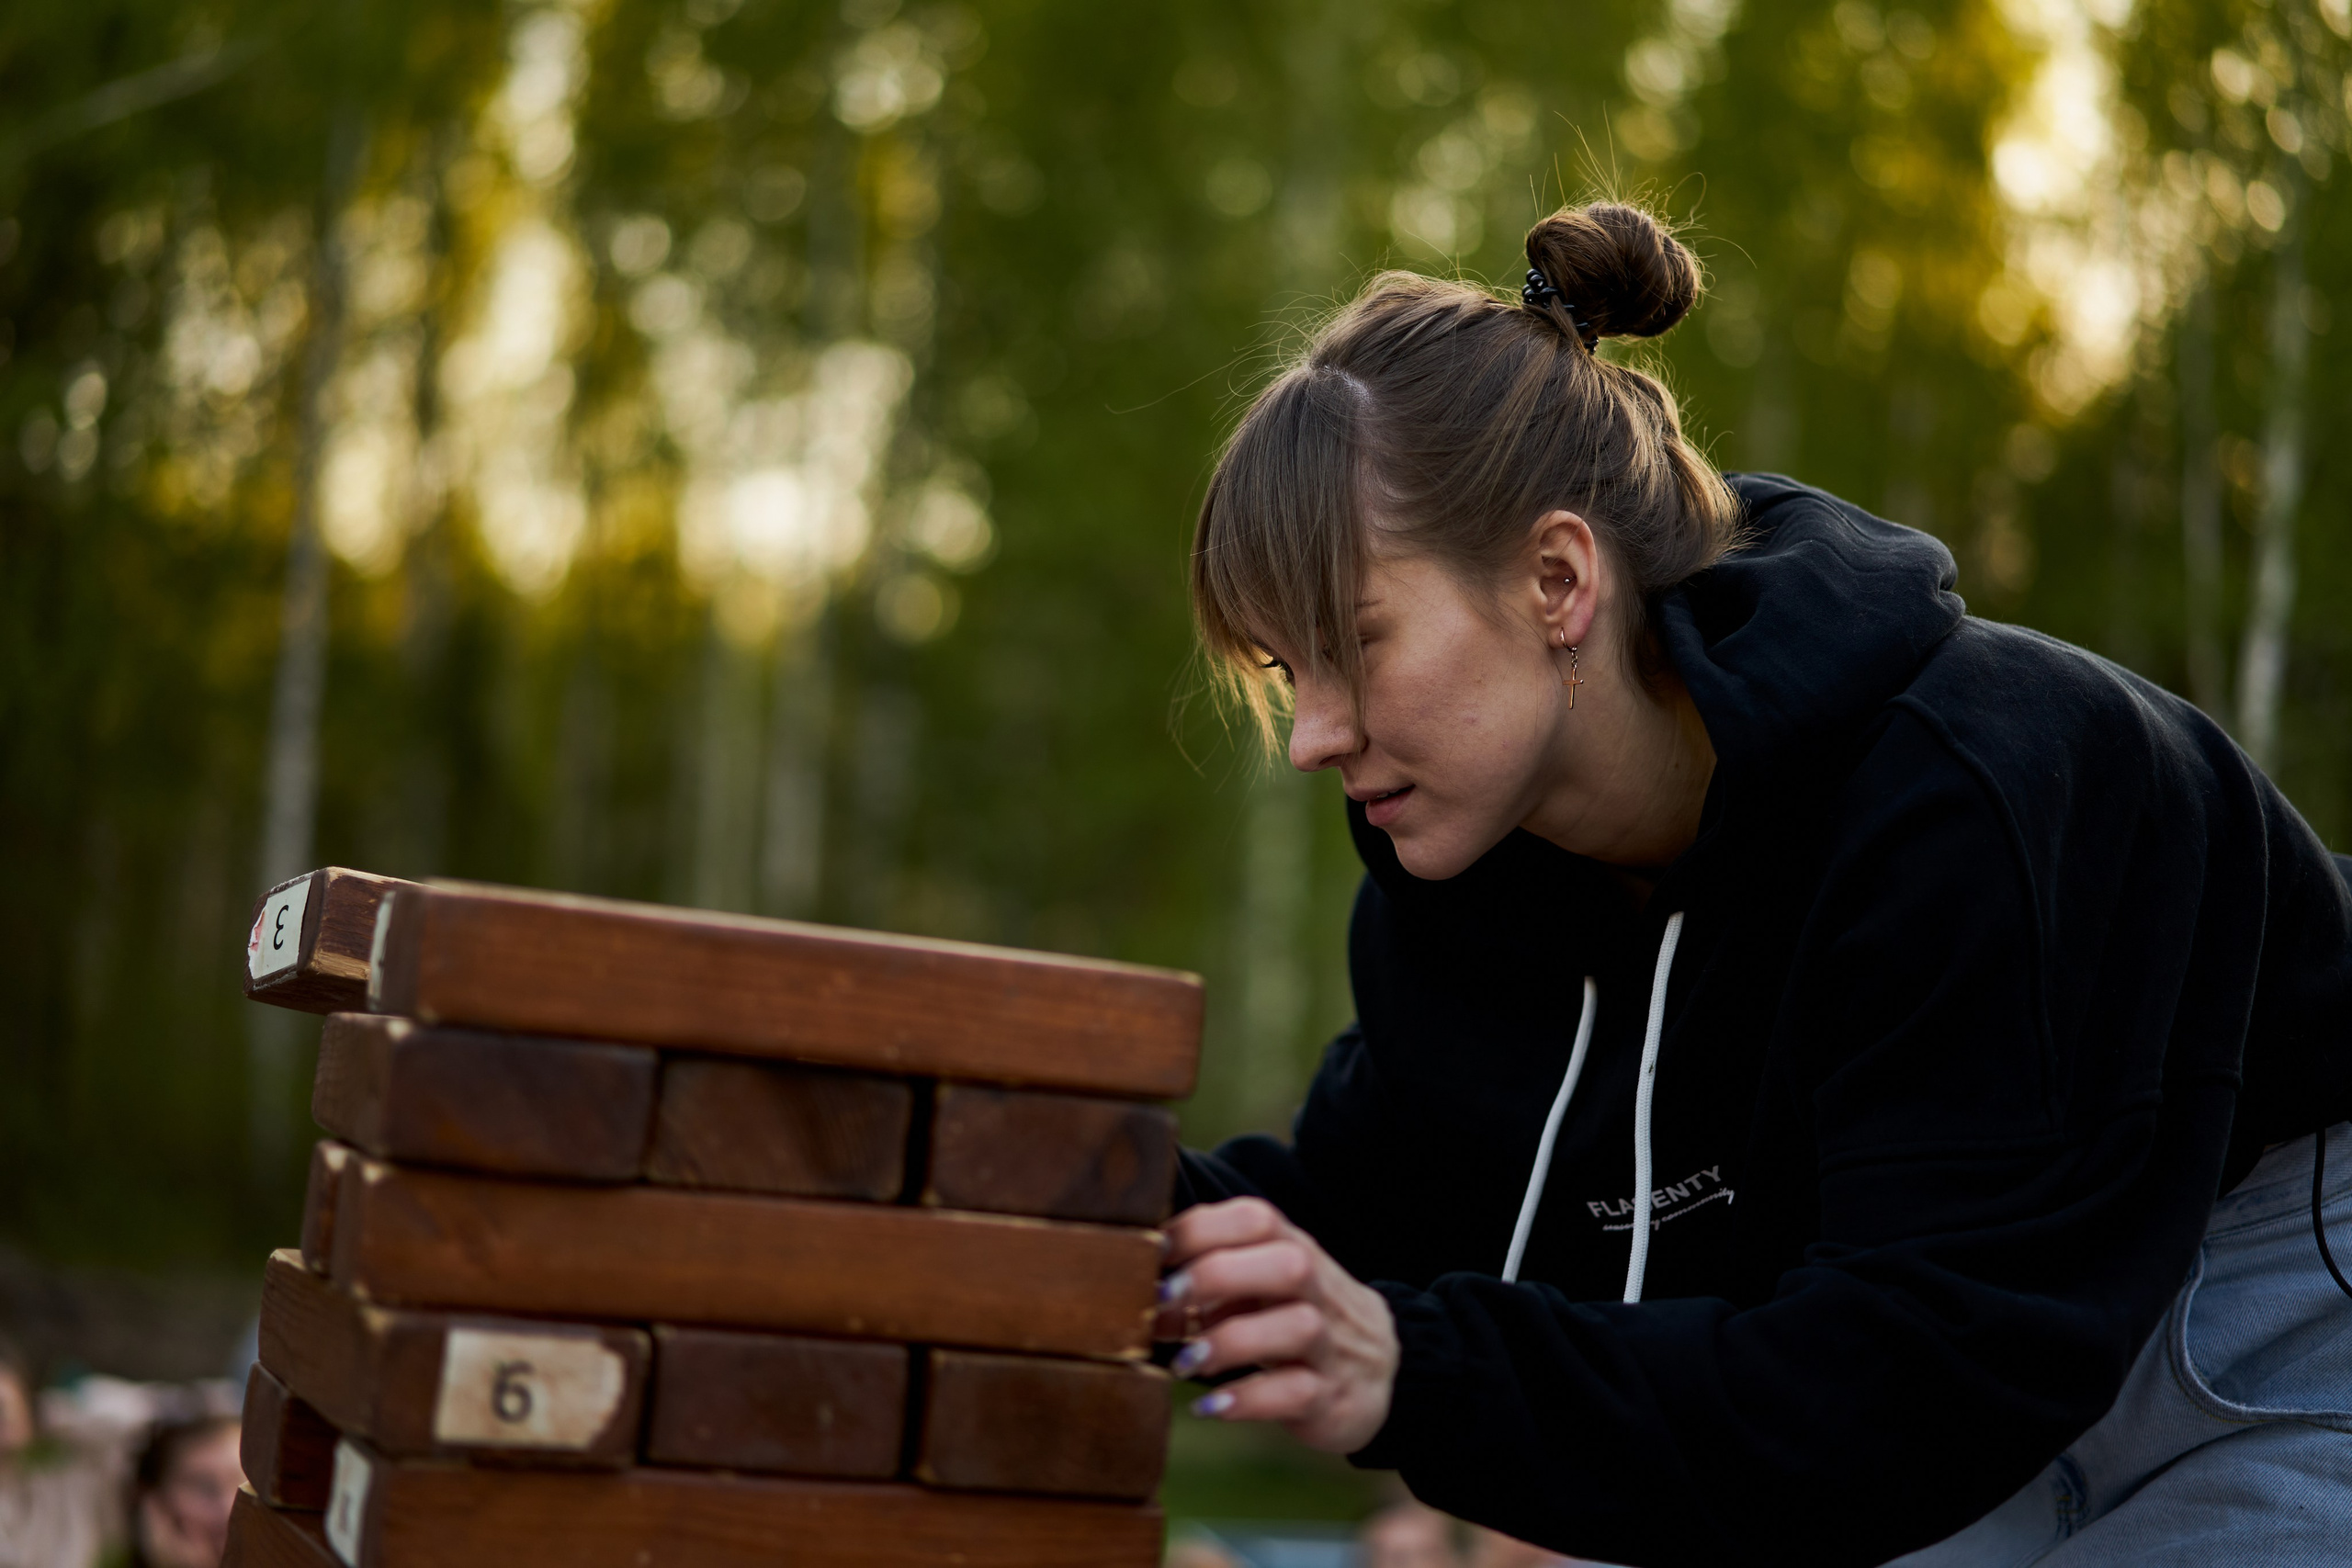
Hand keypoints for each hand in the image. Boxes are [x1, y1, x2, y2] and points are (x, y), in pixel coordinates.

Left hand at [1156, 1197, 1397, 1452]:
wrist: (1384, 1371)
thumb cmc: (1294, 1317)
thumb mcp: (1260, 1288)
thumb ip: (1207, 1282)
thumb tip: (1136, 1293)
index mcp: (1294, 1250)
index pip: (1257, 1218)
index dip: (1200, 1229)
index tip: (1152, 1255)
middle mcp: (1319, 1290)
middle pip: (1286, 1263)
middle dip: (1216, 1276)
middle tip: (1163, 1303)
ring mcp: (1332, 1344)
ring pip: (1298, 1327)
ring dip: (1230, 1342)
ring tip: (1184, 1362)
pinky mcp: (1333, 1396)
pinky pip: (1298, 1393)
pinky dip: (1248, 1399)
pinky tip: (1211, 1408)